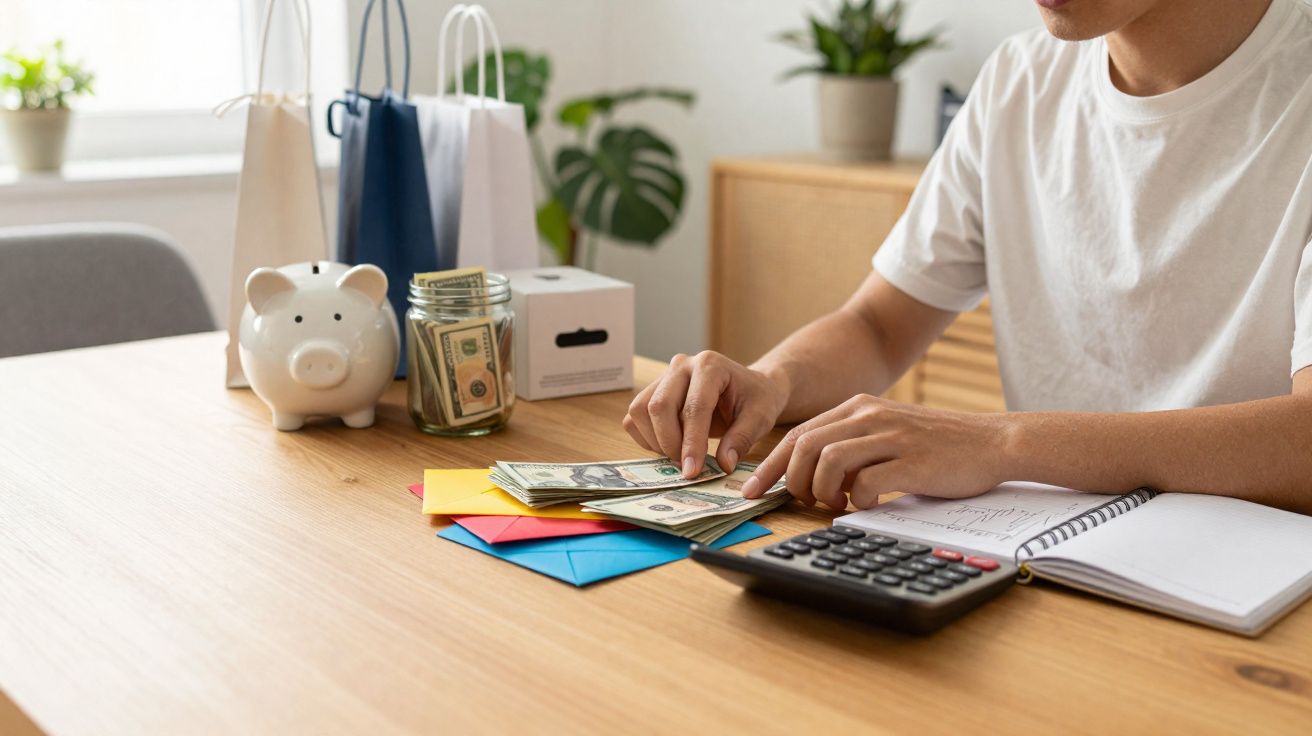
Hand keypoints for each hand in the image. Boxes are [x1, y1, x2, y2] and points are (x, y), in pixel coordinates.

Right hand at [624, 351, 788, 477]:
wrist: (749, 388)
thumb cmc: (756, 399)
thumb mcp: (760, 418)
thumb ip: (742, 439)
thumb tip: (723, 465)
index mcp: (710, 365)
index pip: (694, 407)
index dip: (692, 442)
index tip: (692, 472)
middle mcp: (682, 365)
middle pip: (659, 406)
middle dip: (669, 443)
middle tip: (687, 467)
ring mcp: (664, 376)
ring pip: (640, 410)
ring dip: (655, 441)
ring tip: (680, 455)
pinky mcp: (653, 390)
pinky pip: (635, 416)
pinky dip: (647, 437)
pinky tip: (670, 445)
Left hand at [742, 394, 1013, 509]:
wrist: (993, 442)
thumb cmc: (938, 446)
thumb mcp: (887, 433)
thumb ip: (852, 445)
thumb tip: (809, 477)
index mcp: (859, 407)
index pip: (798, 435)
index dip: (770, 466)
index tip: (751, 492)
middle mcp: (870, 416)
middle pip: (804, 446)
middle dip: (790, 481)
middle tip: (802, 503)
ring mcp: (891, 436)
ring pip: (827, 460)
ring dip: (821, 490)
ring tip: (835, 504)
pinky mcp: (912, 460)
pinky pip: (865, 481)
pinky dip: (855, 500)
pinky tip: (864, 505)